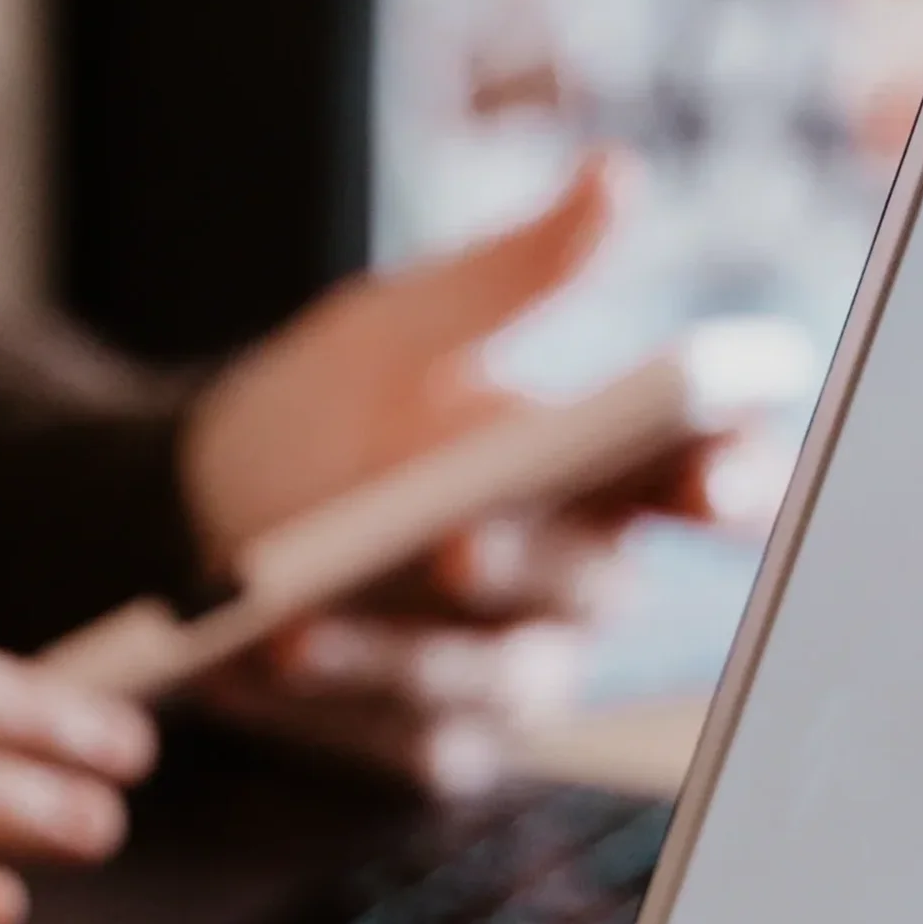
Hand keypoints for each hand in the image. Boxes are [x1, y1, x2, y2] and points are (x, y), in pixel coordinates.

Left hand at [181, 164, 705, 788]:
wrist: (188, 511)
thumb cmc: (322, 410)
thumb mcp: (398, 326)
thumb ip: (512, 273)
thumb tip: (613, 180)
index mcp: (598, 473)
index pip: (709, 483)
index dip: (734, 484)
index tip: (709, 475)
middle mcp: (574, 580)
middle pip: (591, 586)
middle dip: (525, 563)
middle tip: (458, 543)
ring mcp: (511, 670)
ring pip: (497, 676)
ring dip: (403, 651)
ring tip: (302, 623)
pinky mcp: (437, 741)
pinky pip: (419, 743)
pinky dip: (343, 708)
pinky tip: (271, 669)